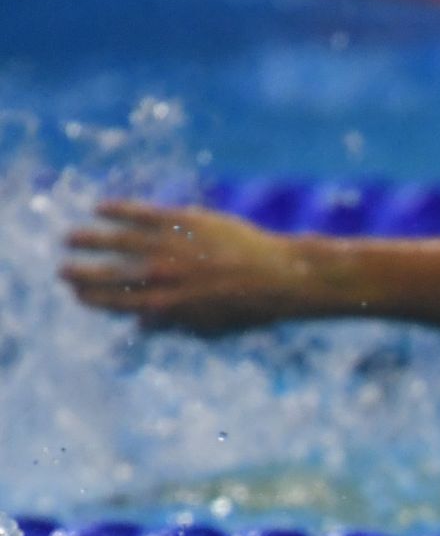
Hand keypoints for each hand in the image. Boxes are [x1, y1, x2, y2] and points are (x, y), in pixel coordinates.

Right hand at [61, 201, 312, 333]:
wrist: (279, 276)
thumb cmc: (248, 308)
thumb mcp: (209, 327)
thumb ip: (172, 325)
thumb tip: (141, 327)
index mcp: (164, 306)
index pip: (114, 303)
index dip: (91, 298)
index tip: (77, 294)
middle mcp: (160, 277)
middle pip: (107, 274)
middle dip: (80, 272)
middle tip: (63, 270)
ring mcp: (169, 246)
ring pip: (115, 240)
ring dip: (88, 238)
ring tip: (71, 237)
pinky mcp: (182, 220)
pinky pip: (139, 213)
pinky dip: (116, 209)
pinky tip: (101, 208)